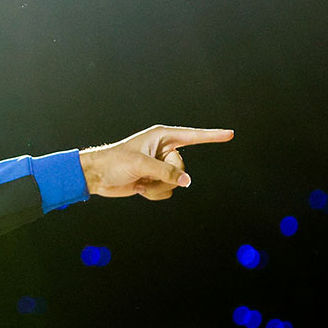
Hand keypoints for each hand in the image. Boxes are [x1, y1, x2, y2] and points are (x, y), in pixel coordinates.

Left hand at [79, 125, 233, 199]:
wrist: (97, 176)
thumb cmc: (115, 162)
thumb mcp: (141, 164)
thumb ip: (166, 172)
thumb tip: (187, 181)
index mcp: (161, 137)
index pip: (193, 136)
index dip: (212, 136)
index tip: (230, 134)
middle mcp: (163, 150)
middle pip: (182, 167)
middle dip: (166, 175)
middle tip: (146, 173)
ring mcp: (160, 166)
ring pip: (176, 182)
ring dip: (158, 187)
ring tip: (140, 182)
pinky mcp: (155, 179)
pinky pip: (167, 191)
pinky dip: (154, 193)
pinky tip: (139, 188)